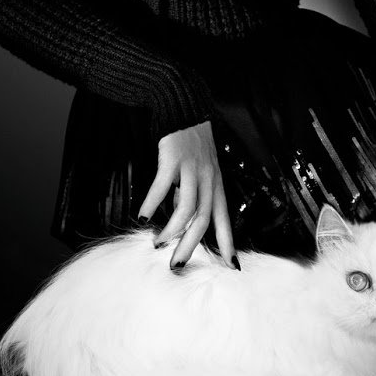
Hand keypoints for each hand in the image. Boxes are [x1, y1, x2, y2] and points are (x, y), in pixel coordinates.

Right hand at [137, 120, 238, 271]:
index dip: (228, 243)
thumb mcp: (201, 172)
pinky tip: (143, 215)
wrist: (184, 110)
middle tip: (177, 266)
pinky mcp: (173, 158)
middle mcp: (208, 179)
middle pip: (203, 219)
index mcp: (217, 185)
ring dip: (171, 230)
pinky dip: (153, 203)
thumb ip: (194, 196)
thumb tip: (181, 223)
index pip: (224, 219)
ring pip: (186, 208)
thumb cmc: (192, 144)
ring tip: (158, 244)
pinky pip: (163, 186)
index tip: (231, 266)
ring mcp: (192, 169)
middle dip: (190, 246)